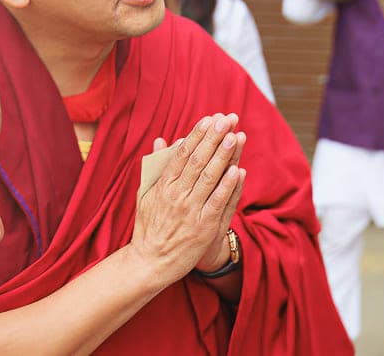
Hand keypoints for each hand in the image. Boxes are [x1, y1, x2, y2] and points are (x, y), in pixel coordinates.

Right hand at [131, 114, 246, 286]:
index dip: (197, 135)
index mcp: (162, 185)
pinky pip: (219, 202)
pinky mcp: (204, 227)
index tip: (209, 119)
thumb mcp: (145, 194)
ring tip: (235, 136)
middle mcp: (177, 195)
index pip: (182, 154)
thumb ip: (157, 167)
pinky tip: (238, 169)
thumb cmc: (148, 226)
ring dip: (224, 155)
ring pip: (210, 178)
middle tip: (227, 119)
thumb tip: (164, 140)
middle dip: (214, 138)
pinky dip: (229, 185)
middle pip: (199, 161)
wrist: (150, 263)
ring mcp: (191, 211)